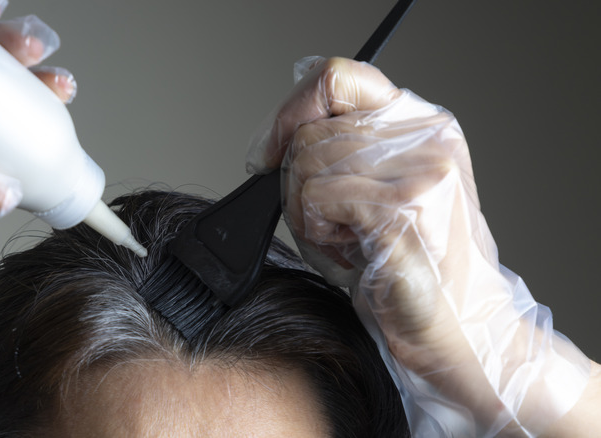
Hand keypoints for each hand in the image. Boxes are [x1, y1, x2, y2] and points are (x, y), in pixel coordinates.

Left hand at [247, 57, 592, 435]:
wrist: (457, 328)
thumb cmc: (404, 265)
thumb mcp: (366, 192)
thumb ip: (332, 150)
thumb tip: (277, 137)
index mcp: (420, 122)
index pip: (338, 76)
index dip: (292, 109)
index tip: (271, 150)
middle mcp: (427, 135)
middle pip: (311, 131)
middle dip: (296, 183)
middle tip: (328, 222)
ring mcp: (421, 168)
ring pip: (307, 163)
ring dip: (306, 212)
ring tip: (346, 238)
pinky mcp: (406, 207)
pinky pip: (318, 197)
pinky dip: (316, 230)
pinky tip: (349, 249)